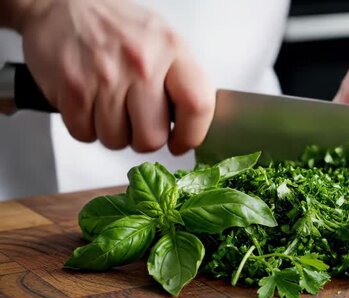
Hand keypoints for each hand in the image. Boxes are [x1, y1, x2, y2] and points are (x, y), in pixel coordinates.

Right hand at [16, 0, 214, 153]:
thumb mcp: (163, 42)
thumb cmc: (117, 27)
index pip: (197, 106)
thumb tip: (192, 125)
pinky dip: (86, 126)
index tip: (180, 143)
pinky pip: (85, 133)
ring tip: (110, 105)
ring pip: (116, 140)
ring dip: (113, 132)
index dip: (191, 135)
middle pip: (152, 138)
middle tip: (138, 122)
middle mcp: (141, 63)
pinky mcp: (72, 88)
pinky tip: (89, 102)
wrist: (61, 3)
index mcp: (172, 49)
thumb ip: (181, 81)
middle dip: (144, 139)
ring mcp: (105, 76)